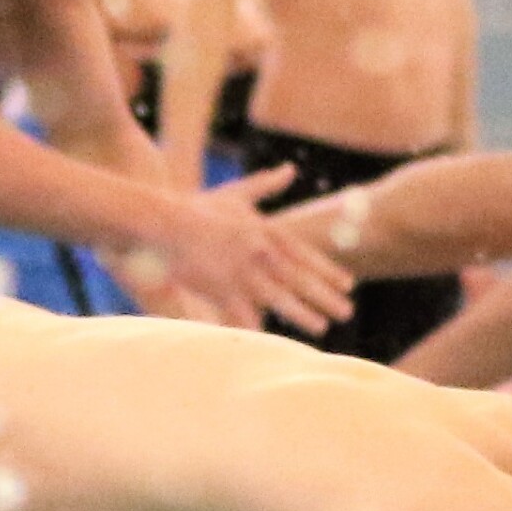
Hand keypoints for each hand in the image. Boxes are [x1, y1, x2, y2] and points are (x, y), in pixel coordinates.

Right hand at [153, 165, 353, 335]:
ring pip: (280, 298)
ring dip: (303, 314)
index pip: (304, 254)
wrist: (163, 222)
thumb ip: (266, 184)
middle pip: (299, 278)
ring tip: (322, 327)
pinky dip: (259, 328)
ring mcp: (242, 272)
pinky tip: (273, 341)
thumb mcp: (236, 193)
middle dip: (325, 296)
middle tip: (347, 312)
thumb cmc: (198, 208)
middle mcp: (260, 252)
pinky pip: (245, 314)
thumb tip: (289, 169)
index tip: (348, 284)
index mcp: (265, 230)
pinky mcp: (222, 289)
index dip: (327, 270)